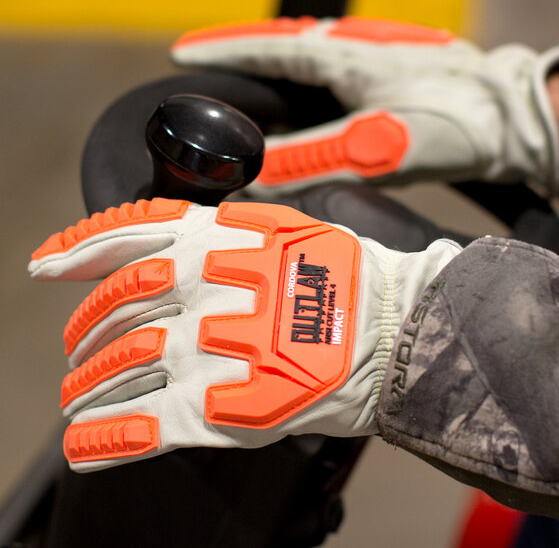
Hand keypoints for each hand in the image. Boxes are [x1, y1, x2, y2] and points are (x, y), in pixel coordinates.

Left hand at [29, 197, 459, 471]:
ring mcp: (207, 348)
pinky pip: (144, 425)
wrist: (392, 329)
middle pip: (114, 311)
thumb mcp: (279, 231)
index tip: (47, 264)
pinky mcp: (220, 406)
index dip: (78, 247)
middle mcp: (203, 287)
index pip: (125, 237)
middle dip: (86, 334)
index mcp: (216, 240)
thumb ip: (219, 236)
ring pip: (117, 369)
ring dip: (86, 387)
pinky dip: (107, 437)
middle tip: (80, 352)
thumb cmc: (342, 280)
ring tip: (76, 399)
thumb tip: (169, 250)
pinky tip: (85, 446)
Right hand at [171, 16, 558, 195]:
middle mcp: (353, 48)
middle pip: (280, 45)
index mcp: (343, 57)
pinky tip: (300, 101)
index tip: (182, 54)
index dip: (220, 52)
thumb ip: (310, 158)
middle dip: (237, 52)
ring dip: (269, 68)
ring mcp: (372, 57)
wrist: (509, 118)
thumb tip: (257, 174)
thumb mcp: (372, 147)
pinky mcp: (388, 73)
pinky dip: (303, 85)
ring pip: (305, 58)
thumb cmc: (448, 125)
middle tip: (201, 61)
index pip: (265, 49)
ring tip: (240, 83)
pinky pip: (330, 72)